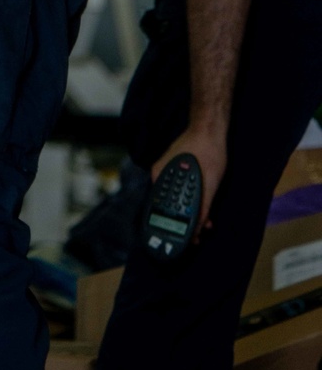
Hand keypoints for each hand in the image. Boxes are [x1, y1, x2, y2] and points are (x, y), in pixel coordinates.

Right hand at [152, 124, 227, 238]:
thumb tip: (198, 228)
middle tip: (197, 234)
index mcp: (162, 177)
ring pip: (173, 197)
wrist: (209, 128)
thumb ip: (202, 207)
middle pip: (167, 205)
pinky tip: (200, 206)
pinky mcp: (173, 167)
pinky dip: (187, 199)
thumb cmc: (208, 152)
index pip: (163, 208)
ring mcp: (166, 170)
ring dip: (187, 211)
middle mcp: (160, 174)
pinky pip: (176, 188)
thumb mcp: (209, 184)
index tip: (184, 240)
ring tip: (203, 222)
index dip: (174, 227)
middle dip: (182, 222)